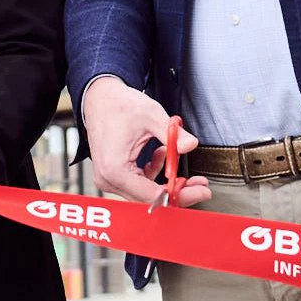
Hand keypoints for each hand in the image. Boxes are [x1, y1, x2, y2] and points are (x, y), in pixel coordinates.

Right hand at [80, 76, 206, 206]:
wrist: (99, 100)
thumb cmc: (118, 105)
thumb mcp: (150, 114)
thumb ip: (173, 133)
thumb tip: (191, 145)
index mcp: (114, 169)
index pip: (152, 196)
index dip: (179, 195)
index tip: (200, 191)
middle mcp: (109, 180)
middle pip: (149, 200)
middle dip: (178, 193)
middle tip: (201, 187)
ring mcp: (110, 179)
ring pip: (146, 194)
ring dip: (168, 184)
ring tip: (185, 170)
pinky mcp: (114, 176)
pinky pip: (140, 184)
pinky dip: (155, 174)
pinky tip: (162, 155)